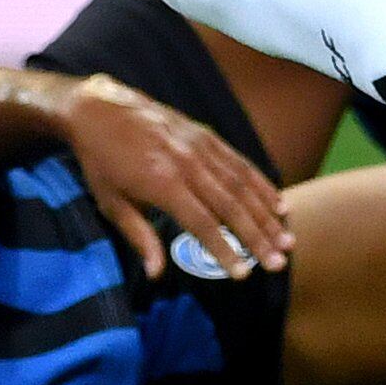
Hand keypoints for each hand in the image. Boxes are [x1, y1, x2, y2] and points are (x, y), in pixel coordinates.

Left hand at [59, 74, 291, 280]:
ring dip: (266, 212)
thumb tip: (157, 274)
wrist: (98, 109)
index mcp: (163, 183)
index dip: (225, 251)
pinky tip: (276, 201)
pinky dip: (260, 181)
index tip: (244, 275)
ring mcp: (199, 144)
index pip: (202, 224)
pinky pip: (238, 160)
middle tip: (279, 262)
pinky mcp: (204, 133)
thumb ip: (140, 237)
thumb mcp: (111, 203)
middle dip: (257, 236)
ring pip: (241, 182)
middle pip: (231, 205)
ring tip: (287, 236)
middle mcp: (187, 162)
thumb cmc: (101, 163)